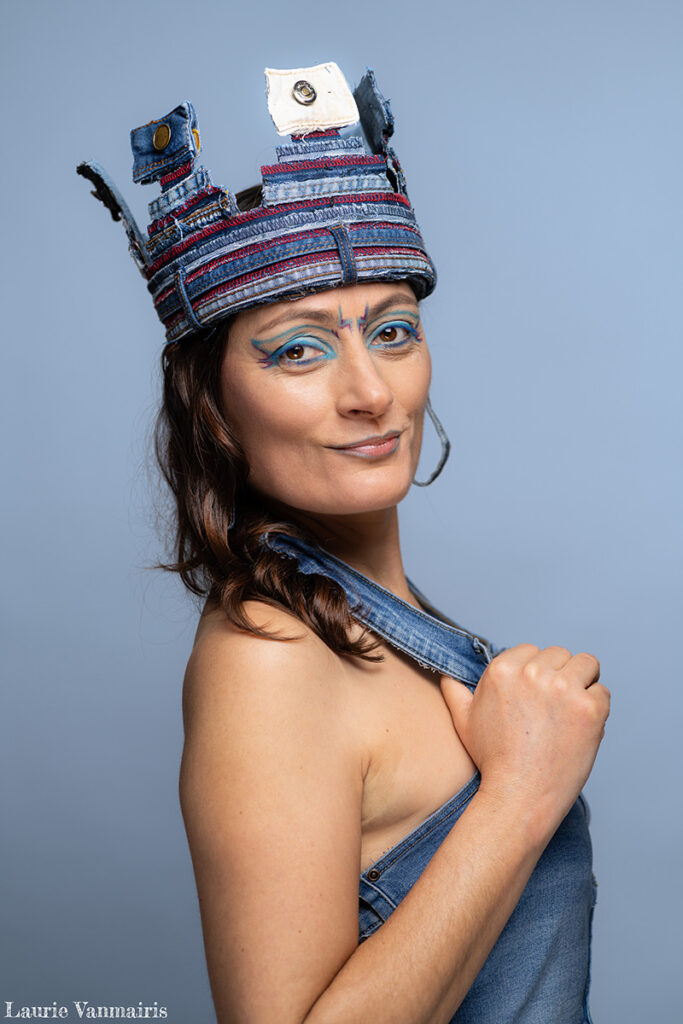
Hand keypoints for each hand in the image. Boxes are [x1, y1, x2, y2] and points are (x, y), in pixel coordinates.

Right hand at [441, 645, 609, 827]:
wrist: (519, 796)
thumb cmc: (494, 761)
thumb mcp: (465, 722)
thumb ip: (455, 693)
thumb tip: (448, 678)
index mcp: (502, 669)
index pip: (533, 651)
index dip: (537, 674)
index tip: (535, 699)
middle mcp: (533, 672)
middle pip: (560, 654)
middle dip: (560, 676)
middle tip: (553, 710)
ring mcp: (563, 688)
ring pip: (586, 664)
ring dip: (583, 684)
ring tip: (570, 713)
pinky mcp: (589, 708)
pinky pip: (603, 691)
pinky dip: (597, 708)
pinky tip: (580, 728)